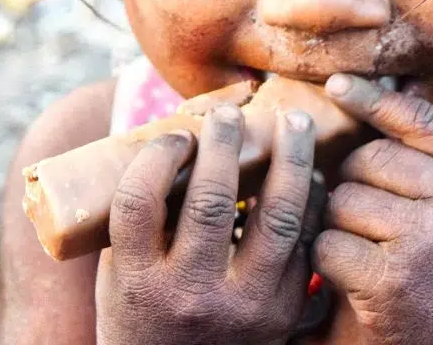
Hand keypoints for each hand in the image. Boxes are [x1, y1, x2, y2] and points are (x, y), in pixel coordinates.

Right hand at [96, 105, 326, 344]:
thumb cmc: (144, 318)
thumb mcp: (121, 275)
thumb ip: (140, 219)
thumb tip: (170, 138)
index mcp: (138, 283)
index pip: (140, 201)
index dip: (158, 156)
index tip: (176, 136)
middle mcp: (190, 296)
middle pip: (211, 201)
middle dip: (224, 143)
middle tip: (230, 115)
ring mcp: (243, 307)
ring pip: (278, 217)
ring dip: (290, 158)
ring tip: (294, 122)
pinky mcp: (283, 314)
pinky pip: (305, 244)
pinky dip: (311, 202)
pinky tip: (310, 174)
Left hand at [312, 76, 432, 344]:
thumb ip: (428, 159)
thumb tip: (362, 91)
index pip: (422, 120)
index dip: (376, 99)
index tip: (336, 85)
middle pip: (368, 160)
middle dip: (354, 185)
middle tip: (374, 226)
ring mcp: (428, 241)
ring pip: (344, 200)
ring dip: (340, 226)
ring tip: (370, 254)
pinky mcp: (391, 279)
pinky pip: (329, 244)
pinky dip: (328, 263)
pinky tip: (355, 280)